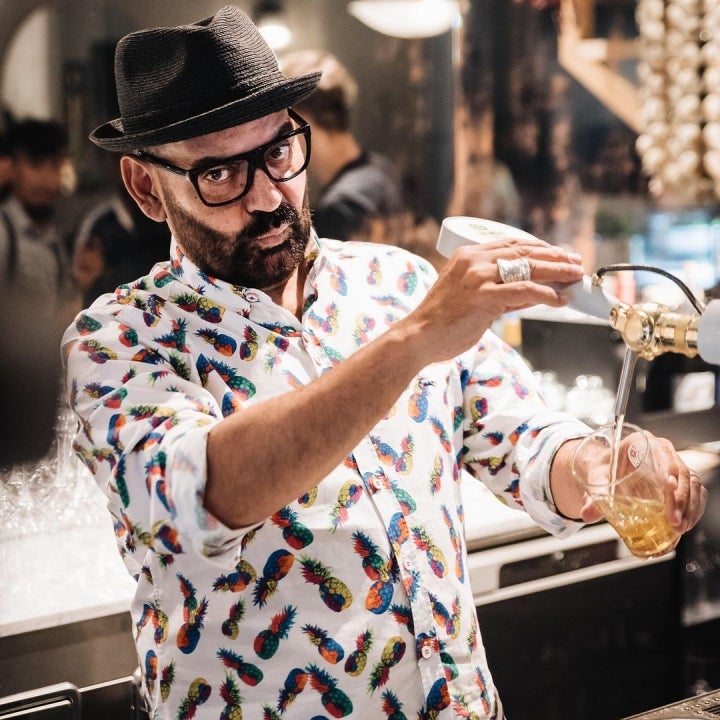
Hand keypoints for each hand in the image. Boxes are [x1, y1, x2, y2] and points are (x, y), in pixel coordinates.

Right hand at [410, 235, 584, 362]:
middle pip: (525, 252)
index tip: (559, 253)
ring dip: (557, 271)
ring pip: (528, 267)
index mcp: (468, 255)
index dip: (540, 247)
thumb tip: (533, 292)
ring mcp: (478, 277)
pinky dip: (546, 294)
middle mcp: (474, 260)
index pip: (512, 244)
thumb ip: (500, 291)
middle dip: (555, 256)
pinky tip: (559, 300)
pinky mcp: (483, 296)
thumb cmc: (443, 321)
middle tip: (575, 261)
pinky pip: (524, 291)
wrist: (420, 336)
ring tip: (575, 276)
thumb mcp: (472, 297)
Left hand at [578, 433, 707, 533]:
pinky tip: (686, 524)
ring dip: (689, 506)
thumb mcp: (596, 478)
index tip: (668, 486)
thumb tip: (587, 514)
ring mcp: (673, 466)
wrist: (606, 472)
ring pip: (691, 482)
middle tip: (672, 519)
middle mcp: (661, 451)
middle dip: (679, 497)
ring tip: (679, 527)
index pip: (660, 450)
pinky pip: (695, 492)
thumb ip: (593, 495)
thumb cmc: (603, 469)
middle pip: (679, 470)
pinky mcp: (680, 481)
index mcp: (640, 442)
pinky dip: (693, 509)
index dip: (667, 468)